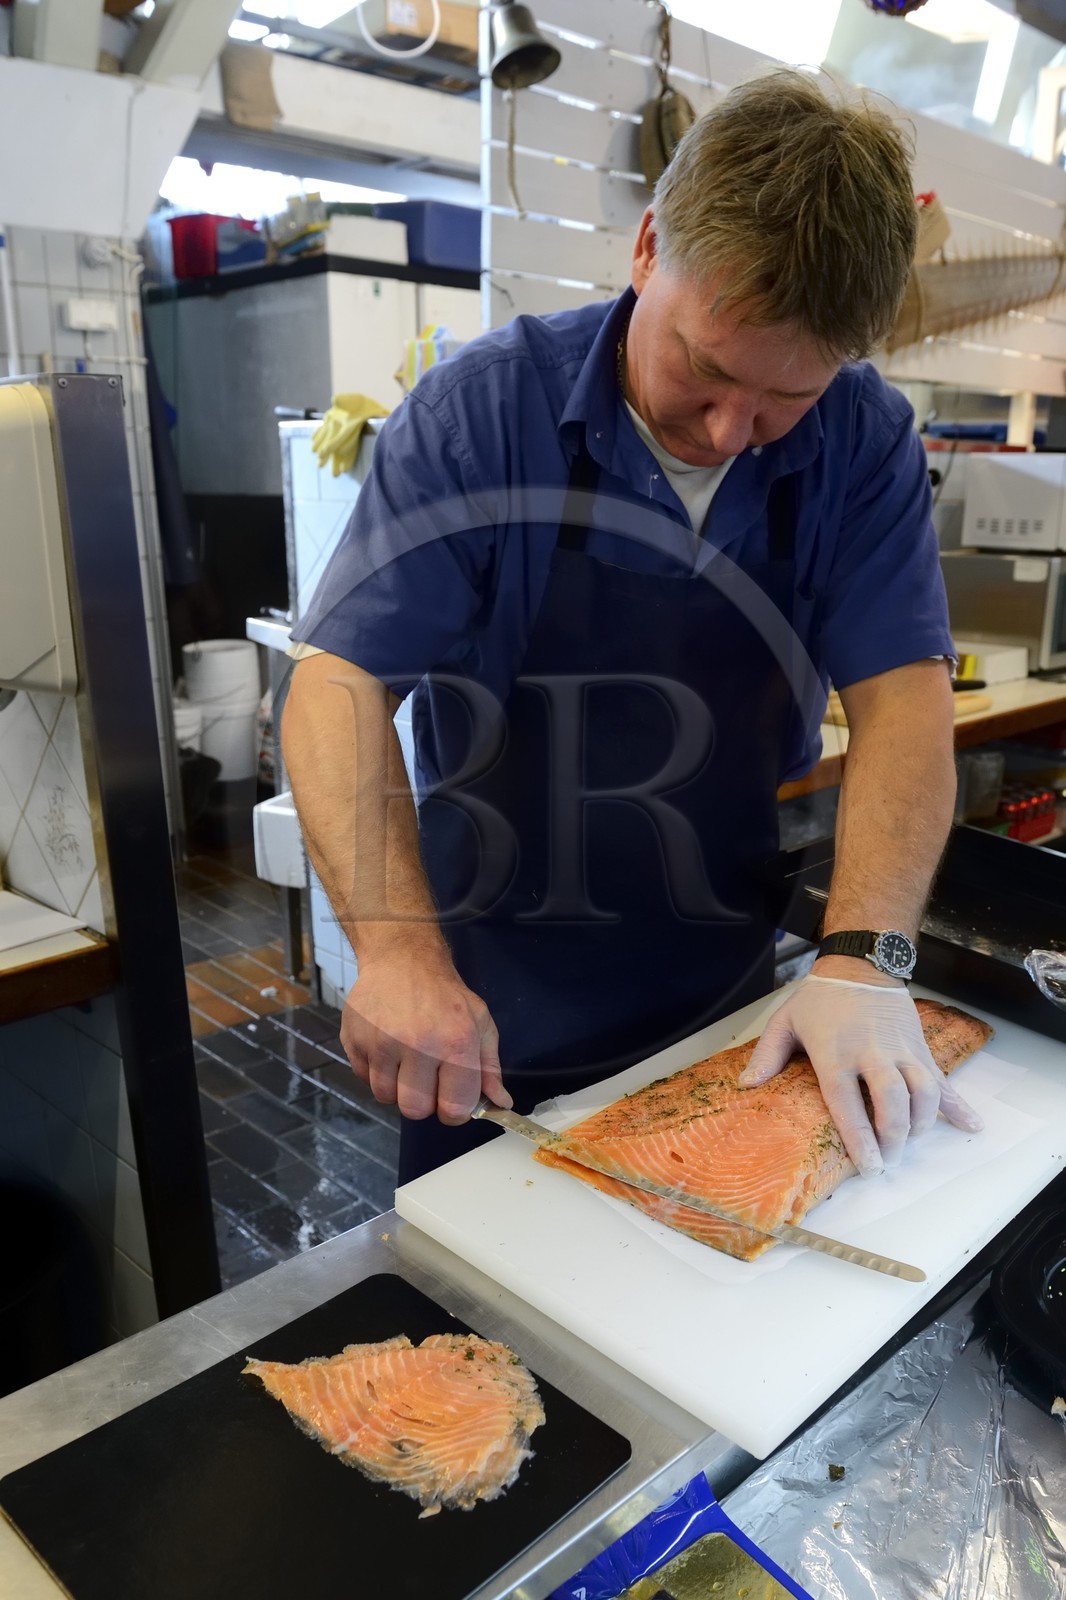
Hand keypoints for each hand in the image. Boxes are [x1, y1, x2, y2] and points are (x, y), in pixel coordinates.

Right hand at [340, 950, 511, 1125]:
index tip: (451, 1100)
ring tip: (405, 1060)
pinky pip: (364, 1079)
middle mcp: (417, 1044)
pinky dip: (376, 1072)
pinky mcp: (355, 1040)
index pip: (454, 1108)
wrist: (402, 959)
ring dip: (397, 1087)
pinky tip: (387, 1048)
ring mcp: (381, 1042)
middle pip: (415, 1110)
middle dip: (423, 1101)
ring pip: (386, 1097)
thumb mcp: (479, 1024)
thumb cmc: (444, 994)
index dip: (454, 1111)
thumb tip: (500, 1103)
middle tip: (427, 1078)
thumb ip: (489, 1067)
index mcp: (455, 1042)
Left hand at [737, 974, 982, 1175]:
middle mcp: (872, 1054)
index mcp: (835, 1054)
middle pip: (893, 1102)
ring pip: (924, 1092)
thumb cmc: (820, 998)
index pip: (849, 1104)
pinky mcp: (920, 1047)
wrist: (861, 964)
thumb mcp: (786, 1021)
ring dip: (922, 1123)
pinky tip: (972, 1124)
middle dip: (894, 1138)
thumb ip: (767, 1054)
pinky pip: (944, 1079)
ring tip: (911, 1139)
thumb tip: (747, 1086)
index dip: (860, 1139)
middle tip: (889, 1160)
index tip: (869, 1167)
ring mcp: (901, 1050)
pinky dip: (959, 1103)